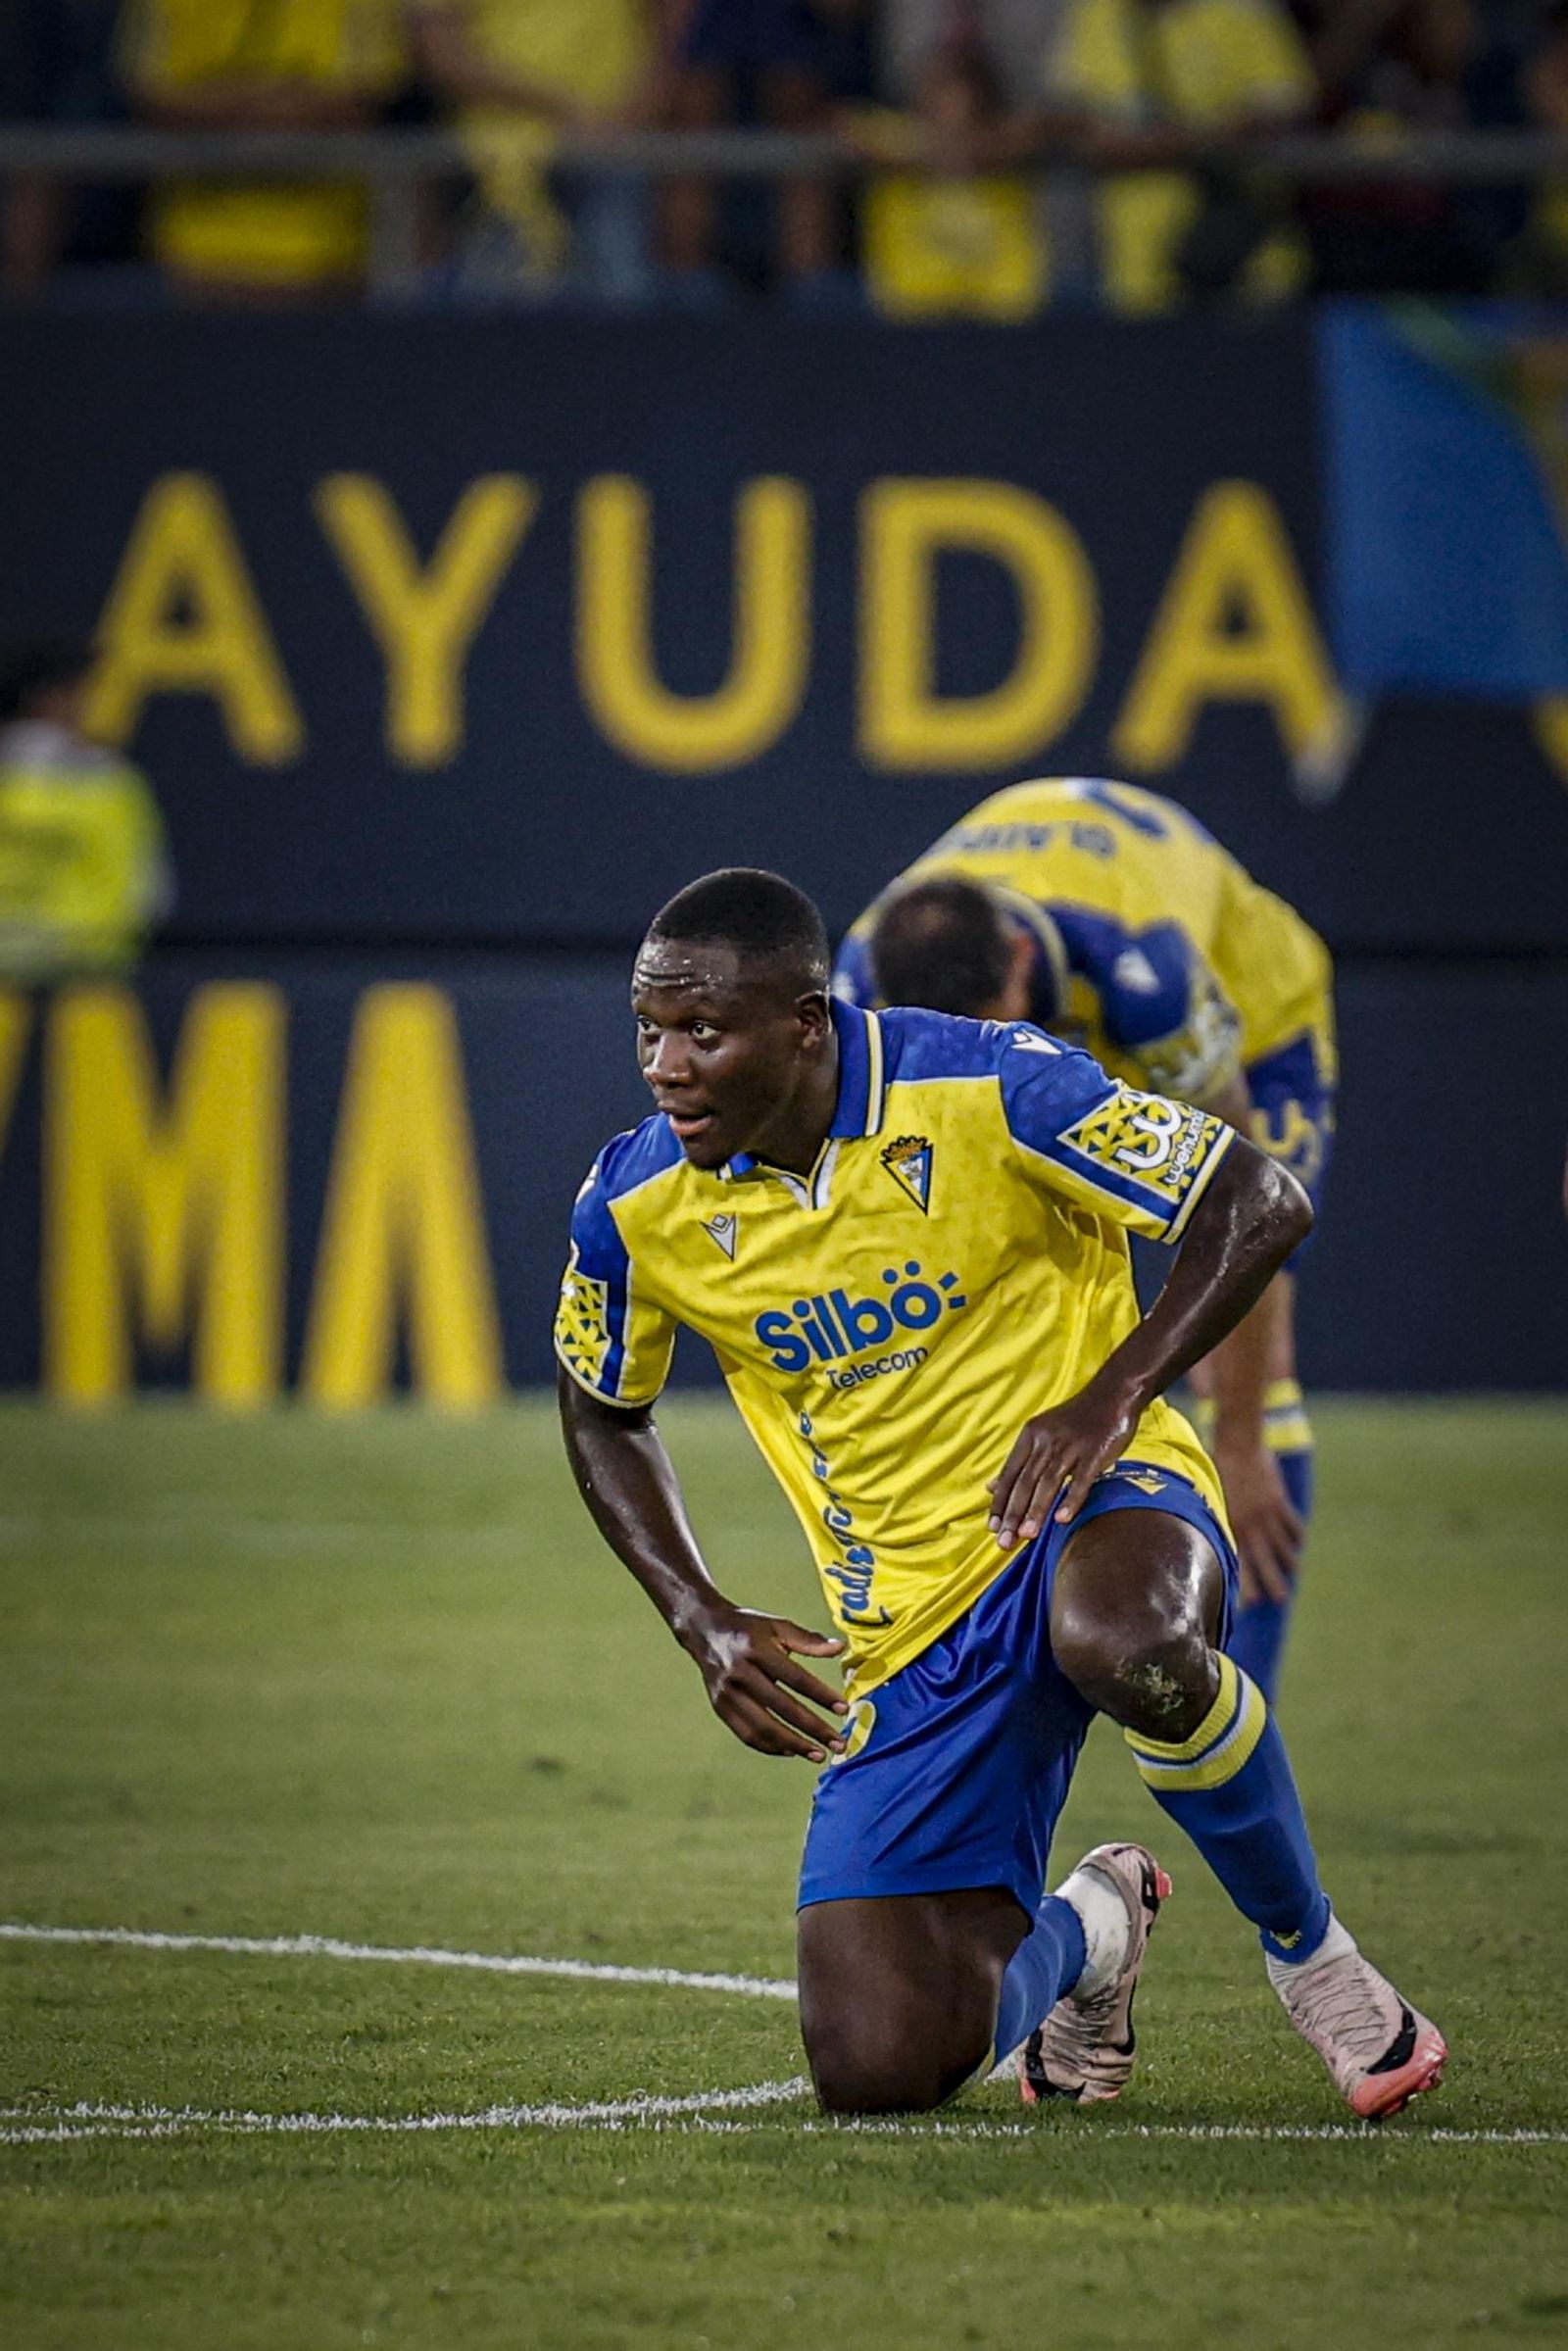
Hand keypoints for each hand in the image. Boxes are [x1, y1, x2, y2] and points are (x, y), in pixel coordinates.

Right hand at [681, 1606, 847, 1761]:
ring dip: (793, 1745)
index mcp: (756, 1649)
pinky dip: (770, 1746)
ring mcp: (727, 1693)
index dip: (821, 1695)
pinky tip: (791, 1750)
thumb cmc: (747, 1628)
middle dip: (813, 1729)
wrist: (703, 1629)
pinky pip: (747, 1734)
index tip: (843, 1709)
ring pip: (762, 1727)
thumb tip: (840, 1647)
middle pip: (782, 1707)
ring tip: (817, 1754)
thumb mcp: (777, 1626)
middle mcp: (740, 1673)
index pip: (795, 1678)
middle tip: (838, 1743)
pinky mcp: (720, 1707)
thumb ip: (808, 1639)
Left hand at [988, 1376, 1139, 1549]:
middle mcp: (1047, 1441)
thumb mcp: (1041, 1433)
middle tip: (1003, 1542)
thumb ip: (1018, 1461)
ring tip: (1026, 1536)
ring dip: (1036, 1511)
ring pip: (1048, 1483)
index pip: (1009, 1474)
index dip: (999, 1502)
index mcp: (1030, 1436)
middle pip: (1025, 1482)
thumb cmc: (1075, 1420)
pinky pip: (1081, 1480)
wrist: (1112, 1395)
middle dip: (1013, 1514)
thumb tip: (990, 1488)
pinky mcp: (1095, 1453)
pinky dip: (1070, 1500)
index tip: (991, 1527)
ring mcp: (1071, 1447)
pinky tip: (1061, 1520)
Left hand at [1211, 1436, 1302, 1606]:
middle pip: (1265, 1559)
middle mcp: (1252, 1524)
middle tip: (1280, 1599)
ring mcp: (1268, 1513)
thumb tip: (1201, 1530)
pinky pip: (1292, 1523)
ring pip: (1282, 1544)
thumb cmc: (1214, 1466)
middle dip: (1272, 1581)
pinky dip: (1296, 1535)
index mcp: (1232, 1525)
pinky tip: (1297, 1544)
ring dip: (1288, 1560)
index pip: (1240, 1562)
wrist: (1238, 1443)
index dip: (1245, 1583)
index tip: (1248, 1602)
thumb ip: (1211, 1515)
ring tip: (1292, 1573)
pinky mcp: (1280, 1500)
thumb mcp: (1207, 1494)